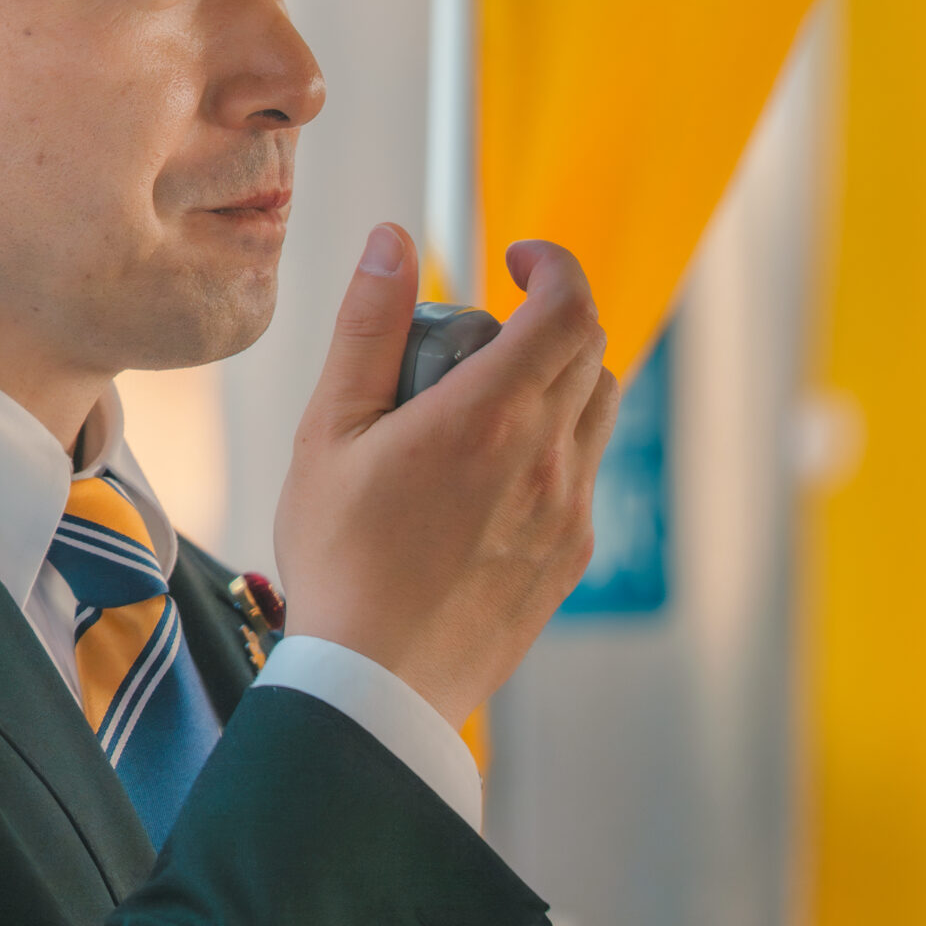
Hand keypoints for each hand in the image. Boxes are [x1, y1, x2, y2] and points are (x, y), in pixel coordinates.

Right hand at [272, 223, 621, 727]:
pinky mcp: (571, 558)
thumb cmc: (339, 559)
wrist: (377, 683)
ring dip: (556, 383)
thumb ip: (367, 328)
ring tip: (479, 410)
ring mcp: (570, 514)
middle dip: (545, 320)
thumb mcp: (328, 431)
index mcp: (489, 418)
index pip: (569, 309)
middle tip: (473, 340)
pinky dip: (550, 447)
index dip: (553, 265)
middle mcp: (548, 461)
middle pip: (591, 352)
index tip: (516, 261)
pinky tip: (482, 481)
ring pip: (596, 412)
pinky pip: (583, 475)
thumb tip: (391, 242)